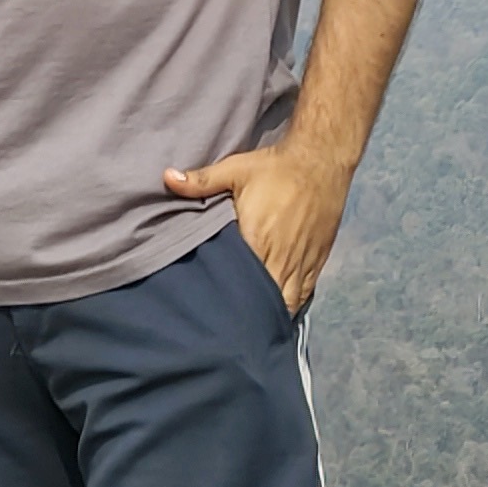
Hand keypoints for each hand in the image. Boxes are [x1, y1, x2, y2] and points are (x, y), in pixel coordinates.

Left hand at [162, 142, 349, 320]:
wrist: (321, 161)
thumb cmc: (275, 168)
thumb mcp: (235, 170)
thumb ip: (201, 181)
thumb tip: (166, 177)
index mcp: (257, 240)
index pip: (239, 283)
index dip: (227, 300)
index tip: (214, 310)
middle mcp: (281, 258)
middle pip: (264, 301)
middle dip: (248, 314)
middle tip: (230, 325)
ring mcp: (302, 262)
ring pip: (287, 303)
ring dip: (271, 313)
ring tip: (253, 325)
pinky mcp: (318, 261)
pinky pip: (305, 294)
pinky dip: (292, 304)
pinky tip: (279, 310)